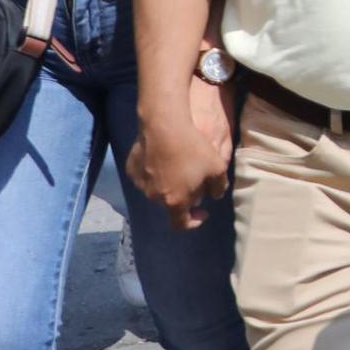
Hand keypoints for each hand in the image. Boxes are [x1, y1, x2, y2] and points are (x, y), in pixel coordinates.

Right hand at [128, 79, 233, 229]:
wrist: (164, 126)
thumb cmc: (193, 149)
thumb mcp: (217, 169)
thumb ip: (219, 188)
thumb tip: (215, 195)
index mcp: (175, 202)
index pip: (181, 224)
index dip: (193, 222)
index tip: (203, 212)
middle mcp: (154, 197)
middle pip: (170, 205)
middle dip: (183, 198)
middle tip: (194, 181)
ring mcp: (140, 184)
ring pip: (157, 190)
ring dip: (168, 185)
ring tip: (178, 167)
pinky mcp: (131, 169)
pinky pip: (146, 177)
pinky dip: (155, 173)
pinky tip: (163, 159)